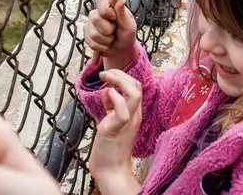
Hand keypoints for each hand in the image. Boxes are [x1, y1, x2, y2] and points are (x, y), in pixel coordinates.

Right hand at [85, 0, 137, 69]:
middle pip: (96, 19)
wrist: (122, 48)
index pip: (100, 0)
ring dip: (106, 40)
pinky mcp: (86, 34)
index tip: (115, 18)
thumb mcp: (129, 24)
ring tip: (112, 38)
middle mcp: (96, 11)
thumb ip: (122, 13)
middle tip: (115, 31)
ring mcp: (89, 23)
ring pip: (93, 34)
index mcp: (108, 4)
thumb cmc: (127, 34)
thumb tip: (121, 0)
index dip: (107, 11)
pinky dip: (102, 47)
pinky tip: (106, 44)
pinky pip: (91, 43)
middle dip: (109, 30)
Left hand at [87, 70, 143, 194]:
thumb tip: (107, 90)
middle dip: (121, 74)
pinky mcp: (118, 129)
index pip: (136, 86)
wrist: (110, 170)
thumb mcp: (111, 120)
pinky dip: (115, 98)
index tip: (108, 74)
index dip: (123, 76)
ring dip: (119, 80)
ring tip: (105, 77)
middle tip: (105, 73)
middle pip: (137, 86)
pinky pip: (122, 110)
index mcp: (134, 112)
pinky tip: (106, 95)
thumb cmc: (109, 146)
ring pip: (134, 94)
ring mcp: (128, 121)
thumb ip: (110, 105)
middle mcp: (134, 115)